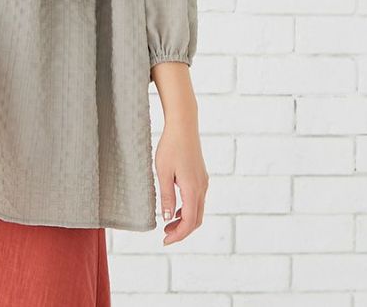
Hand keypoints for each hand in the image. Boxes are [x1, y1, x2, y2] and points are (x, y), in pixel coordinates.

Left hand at [155, 119, 208, 244]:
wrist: (183, 125)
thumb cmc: (171, 146)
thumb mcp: (163, 172)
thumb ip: (166, 196)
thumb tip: (167, 218)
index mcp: (192, 189)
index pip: (189, 222)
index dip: (178, 235)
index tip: (165, 241)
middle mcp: (202, 188)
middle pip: (196, 219)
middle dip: (182, 231)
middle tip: (165, 236)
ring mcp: (203, 182)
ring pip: (197, 210)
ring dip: (184, 220)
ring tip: (168, 224)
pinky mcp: (201, 176)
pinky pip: (197, 199)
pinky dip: (187, 209)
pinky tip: (175, 208)